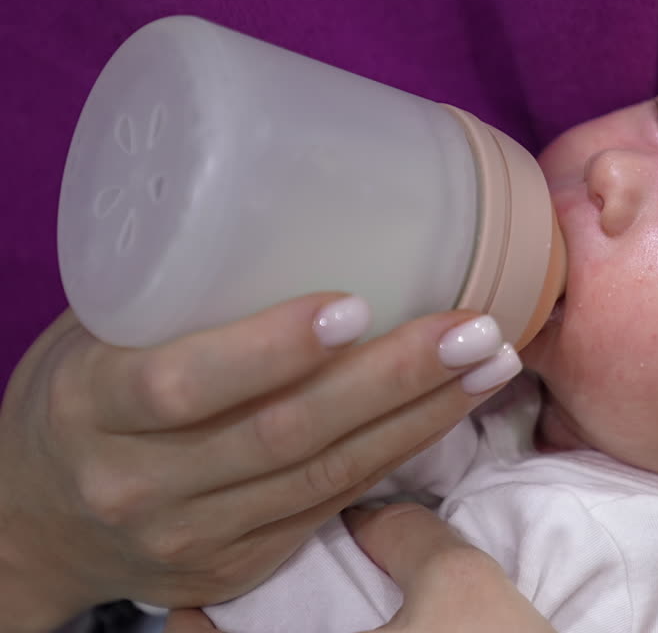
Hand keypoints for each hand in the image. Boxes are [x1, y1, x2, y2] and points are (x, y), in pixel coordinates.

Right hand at [0, 295, 520, 630]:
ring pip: (323, 477)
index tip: (356, 304)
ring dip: (420, 417)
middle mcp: (140, 483)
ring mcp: (191, 536)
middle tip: (472, 328)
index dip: (272, 349)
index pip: (183, 383)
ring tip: (490, 362)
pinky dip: (397, 453)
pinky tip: (449, 408)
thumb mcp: (99, 332)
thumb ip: (183, 296)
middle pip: (282, 435)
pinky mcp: (236, 565)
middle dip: (391, 379)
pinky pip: (331, 505)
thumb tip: (315, 213)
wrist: (35, 520)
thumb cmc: (80, 392)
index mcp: (91, 406)